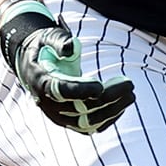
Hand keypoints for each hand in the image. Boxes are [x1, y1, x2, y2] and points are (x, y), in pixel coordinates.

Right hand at [0, 0, 135, 134]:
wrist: (34, 66)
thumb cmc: (45, 48)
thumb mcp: (48, 37)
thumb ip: (60, 41)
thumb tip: (72, 48)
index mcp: (42, 82)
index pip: (61, 91)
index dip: (81, 90)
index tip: (100, 85)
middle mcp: (49, 104)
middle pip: (81, 108)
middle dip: (108, 97)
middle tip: (130, 84)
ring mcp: (59, 116)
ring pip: (88, 122)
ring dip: (112, 111)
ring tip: (131, 95)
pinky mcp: (69, 122)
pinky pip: (90, 127)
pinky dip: (107, 119)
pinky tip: (122, 106)